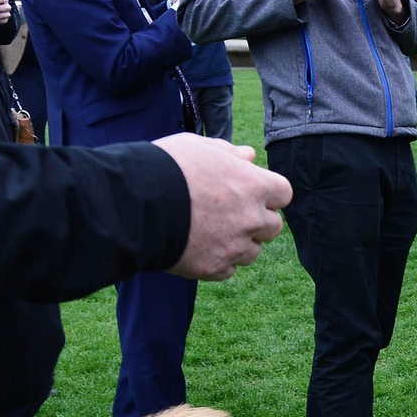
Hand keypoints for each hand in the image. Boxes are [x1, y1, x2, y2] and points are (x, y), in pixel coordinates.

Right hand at [156, 134, 292, 281]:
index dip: (268, 194)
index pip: (283, 194)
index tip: (251, 192)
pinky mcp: (215, 269)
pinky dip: (218, 261)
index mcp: (253, 186)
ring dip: (238, 243)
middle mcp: (251, 219)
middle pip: (273, 226)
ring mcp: (235, 247)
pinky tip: (197, 247)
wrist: (134, 205)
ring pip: (252, 252)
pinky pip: (228, 269)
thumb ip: (229, 153)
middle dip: (257, 220)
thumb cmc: (166, 167)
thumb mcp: (198, 147)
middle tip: (229, 213)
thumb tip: (250, 156)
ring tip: (208, 230)